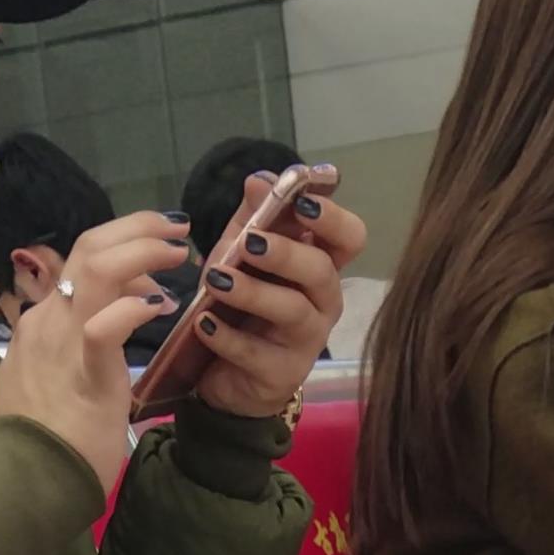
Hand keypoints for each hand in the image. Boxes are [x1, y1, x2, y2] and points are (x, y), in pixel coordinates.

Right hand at [0, 211, 184, 493]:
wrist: (28, 485)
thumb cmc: (45, 442)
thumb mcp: (48, 382)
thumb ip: (70, 351)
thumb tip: (99, 326)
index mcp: (41, 324)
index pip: (77, 265)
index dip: (121, 249)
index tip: (153, 256)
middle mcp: (47, 321)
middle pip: (87, 247)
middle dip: (135, 227)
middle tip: (174, 229)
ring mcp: (61, 343)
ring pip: (95, 268)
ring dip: (143, 248)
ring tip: (178, 251)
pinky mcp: (85, 375)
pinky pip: (103, 326)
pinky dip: (134, 307)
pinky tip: (160, 306)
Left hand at [188, 173, 363, 421]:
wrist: (226, 375)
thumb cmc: (241, 308)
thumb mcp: (240, 256)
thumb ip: (252, 218)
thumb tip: (260, 179)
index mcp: (320, 266)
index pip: (349, 237)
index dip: (332, 218)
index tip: (303, 203)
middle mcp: (323, 302)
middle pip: (322, 270)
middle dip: (286, 252)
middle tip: (250, 243)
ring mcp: (306, 341)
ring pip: (292, 310)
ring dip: (252, 292)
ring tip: (216, 280)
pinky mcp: (282, 374)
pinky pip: (256, 353)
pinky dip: (226, 336)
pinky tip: (204, 324)